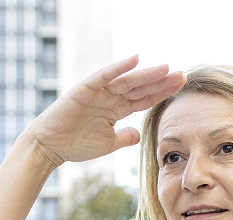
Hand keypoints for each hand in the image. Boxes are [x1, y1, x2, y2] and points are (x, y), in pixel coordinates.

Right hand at [23, 55, 185, 166]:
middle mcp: (110, 97)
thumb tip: (138, 135)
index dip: (162, 92)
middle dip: (161, 81)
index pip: (144, 98)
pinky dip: (118, 68)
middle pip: (141, 87)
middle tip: (182, 75)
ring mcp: (98, 91)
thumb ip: (125, 138)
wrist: (50, 146)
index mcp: (116, 109)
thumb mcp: (107, 144)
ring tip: (166, 69)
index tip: (181, 85)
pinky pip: (103, 76)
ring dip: (146, 74)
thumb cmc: (75, 145)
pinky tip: (135, 60)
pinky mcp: (85, 89)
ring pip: (127, 81)